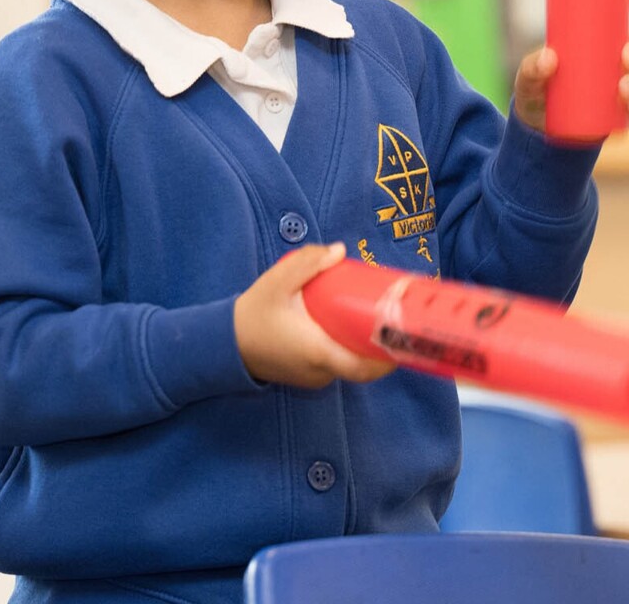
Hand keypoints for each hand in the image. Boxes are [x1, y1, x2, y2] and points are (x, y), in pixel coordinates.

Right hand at [234, 243, 396, 389]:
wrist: (225, 343)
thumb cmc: (253, 314)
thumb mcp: (277, 282)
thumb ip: (307, 263)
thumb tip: (340, 251)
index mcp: (318, 351)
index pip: (363, 367)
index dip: (388, 357)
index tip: (404, 338)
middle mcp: (320, 371)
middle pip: (363, 366)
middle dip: (382, 348)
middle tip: (395, 320)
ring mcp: (314, 378)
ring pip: (350, 366)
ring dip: (364, 348)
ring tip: (376, 320)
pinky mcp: (308, 377)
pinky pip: (337, 365)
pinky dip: (348, 351)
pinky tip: (351, 329)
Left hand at [513, 0, 628, 134]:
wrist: (539, 125)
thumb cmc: (536, 88)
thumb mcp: (528, 76)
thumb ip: (532, 67)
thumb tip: (550, 58)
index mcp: (597, 36)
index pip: (620, 10)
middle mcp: (616, 55)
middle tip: (626, 59)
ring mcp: (623, 80)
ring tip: (623, 90)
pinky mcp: (624, 106)